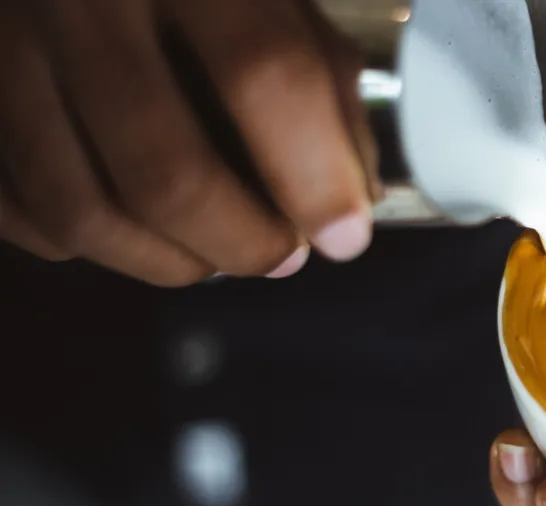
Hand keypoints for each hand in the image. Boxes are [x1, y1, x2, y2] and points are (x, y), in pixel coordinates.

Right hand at [0, 0, 377, 285]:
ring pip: (81, 209)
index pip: (264, 73)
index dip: (315, 175)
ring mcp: (2, 46)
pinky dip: (84, 245)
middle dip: (242, 242)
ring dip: (166, 261)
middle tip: (282, 256)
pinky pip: (16, 211)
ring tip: (213, 257)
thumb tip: (351, 197)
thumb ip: (318, 74)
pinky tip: (130, 230)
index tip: (344, 236)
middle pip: (166, 169)